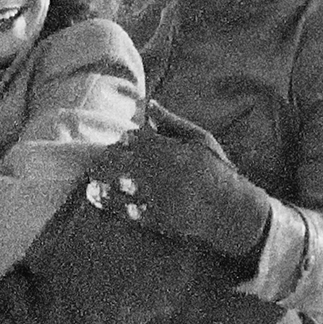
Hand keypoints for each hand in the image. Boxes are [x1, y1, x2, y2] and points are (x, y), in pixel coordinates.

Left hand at [88, 118, 272, 265]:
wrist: (230, 210)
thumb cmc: (215, 170)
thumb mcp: (201, 140)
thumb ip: (172, 122)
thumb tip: (149, 105)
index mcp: (171, 150)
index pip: (135, 138)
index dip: (124, 140)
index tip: (122, 142)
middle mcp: (161, 173)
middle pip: (120, 161)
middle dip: (108, 159)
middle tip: (100, 160)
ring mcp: (157, 197)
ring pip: (118, 186)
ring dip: (101, 180)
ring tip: (92, 179)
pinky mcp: (156, 218)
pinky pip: (126, 209)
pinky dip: (109, 202)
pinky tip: (98, 196)